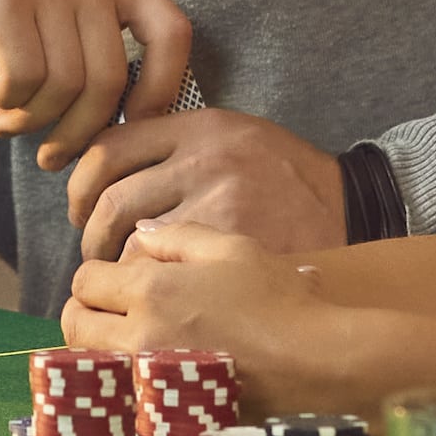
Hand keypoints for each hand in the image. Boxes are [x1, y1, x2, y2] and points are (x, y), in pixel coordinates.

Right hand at [0, 0, 192, 169]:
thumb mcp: (61, 33)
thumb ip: (102, 64)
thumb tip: (143, 133)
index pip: (171, 33)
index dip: (160, 90)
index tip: (132, 129)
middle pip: (109, 76)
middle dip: (79, 131)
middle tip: (51, 156)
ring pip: (64, 84)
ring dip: (33, 121)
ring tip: (9, 120)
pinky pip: (24, 77)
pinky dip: (7, 102)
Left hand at [63, 219, 340, 388]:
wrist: (314, 362)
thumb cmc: (278, 300)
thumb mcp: (231, 248)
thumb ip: (176, 237)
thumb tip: (137, 237)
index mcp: (151, 289)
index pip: (84, 280)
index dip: (97, 276)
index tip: (117, 279)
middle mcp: (138, 335)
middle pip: (74, 324)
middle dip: (86, 311)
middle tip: (112, 308)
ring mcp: (148, 379)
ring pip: (89, 362)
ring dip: (99, 346)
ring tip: (130, 337)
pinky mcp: (163, 411)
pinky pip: (117, 394)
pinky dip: (119, 381)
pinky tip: (146, 370)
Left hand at [67, 105, 345, 273]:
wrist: (355, 211)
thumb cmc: (289, 182)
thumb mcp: (234, 139)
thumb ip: (175, 150)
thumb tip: (104, 174)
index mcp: (200, 129)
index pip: (108, 152)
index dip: (80, 187)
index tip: (80, 211)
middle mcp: (204, 163)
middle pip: (109, 203)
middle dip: (90, 238)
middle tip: (93, 258)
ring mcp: (217, 212)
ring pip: (129, 248)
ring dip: (111, 273)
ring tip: (117, 290)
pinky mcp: (231, 259)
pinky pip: (164, 280)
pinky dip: (145, 297)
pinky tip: (147, 305)